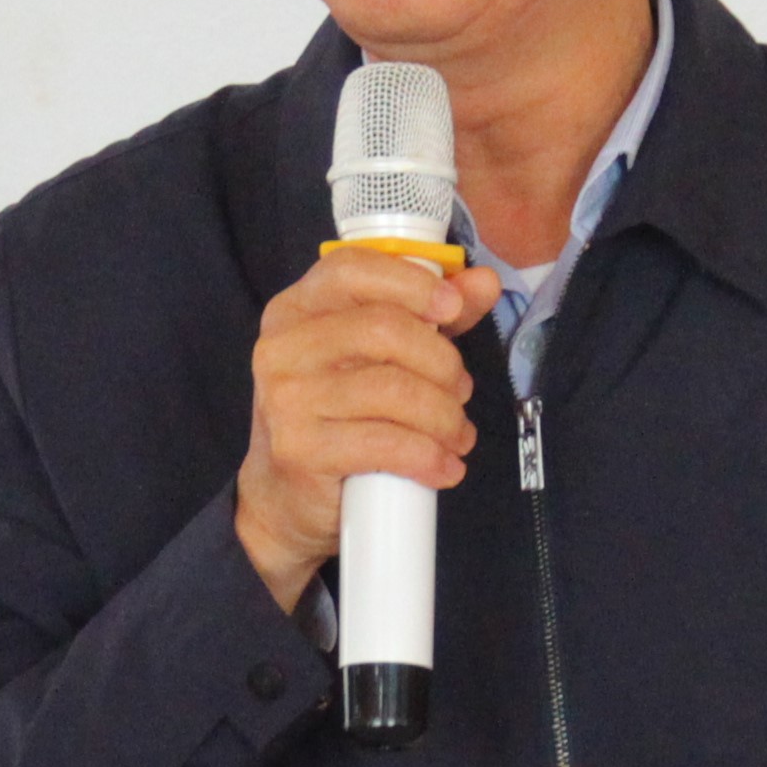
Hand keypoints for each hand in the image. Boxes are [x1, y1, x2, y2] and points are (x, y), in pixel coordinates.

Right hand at [234, 246, 498, 611]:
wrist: (283, 497)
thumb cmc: (336, 416)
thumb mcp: (375, 357)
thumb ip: (428, 315)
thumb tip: (484, 283)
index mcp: (296, 309)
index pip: (352, 269)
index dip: (412, 283)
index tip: (452, 309)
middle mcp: (282, 348)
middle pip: (385, 330)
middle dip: (442, 362)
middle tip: (461, 391)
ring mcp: (287, 400)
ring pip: (394, 390)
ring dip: (445, 416)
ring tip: (456, 434)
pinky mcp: (300, 450)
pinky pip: (386, 443)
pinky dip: (429, 456)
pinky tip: (443, 467)